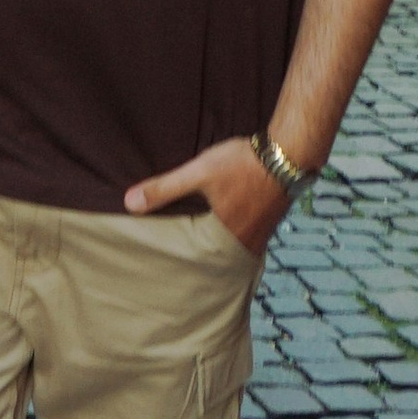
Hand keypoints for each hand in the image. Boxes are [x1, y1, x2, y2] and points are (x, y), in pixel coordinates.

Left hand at [124, 136, 291, 256]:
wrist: (288, 154)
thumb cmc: (244, 162)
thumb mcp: (199, 172)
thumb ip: (165, 188)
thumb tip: (129, 203)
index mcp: (225, 240)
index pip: (191, 260)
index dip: (173, 260)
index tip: (155, 262)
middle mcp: (244, 247)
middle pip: (210, 261)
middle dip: (191, 261)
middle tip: (168, 264)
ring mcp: (257, 239)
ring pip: (226, 252)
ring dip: (209, 250)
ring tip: (188, 248)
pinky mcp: (264, 228)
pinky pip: (239, 242)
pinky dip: (225, 240)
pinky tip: (215, 230)